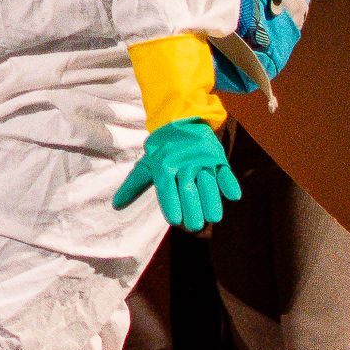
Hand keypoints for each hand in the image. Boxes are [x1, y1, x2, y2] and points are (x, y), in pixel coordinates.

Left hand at [111, 119, 242, 232]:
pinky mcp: (217, 157)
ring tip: (214, 218)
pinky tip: (233, 196)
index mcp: (164, 165)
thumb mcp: (146, 165)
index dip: (171, 203)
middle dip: (192, 208)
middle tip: (193, 227)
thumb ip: (133, 186)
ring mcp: (202, 160)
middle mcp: (184, 163)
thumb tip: (116, 205)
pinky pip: (225, 171)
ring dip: (212, 200)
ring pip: (208, 182)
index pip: (167, 187)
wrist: (180, 121)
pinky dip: (229, 182)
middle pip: (189, 188)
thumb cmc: (161, 150)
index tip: (174, 221)